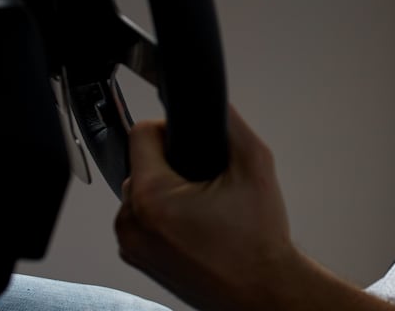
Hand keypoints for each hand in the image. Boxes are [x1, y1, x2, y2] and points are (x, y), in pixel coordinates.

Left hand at [114, 106, 298, 310]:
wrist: (263, 292)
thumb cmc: (259, 241)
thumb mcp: (255, 166)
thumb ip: (229, 124)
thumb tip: (213, 102)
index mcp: (152, 198)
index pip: (140, 134)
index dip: (170, 130)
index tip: (195, 146)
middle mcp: (131, 224)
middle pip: (140, 164)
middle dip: (172, 165)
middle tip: (209, 184)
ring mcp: (132, 247)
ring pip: (141, 192)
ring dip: (168, 191)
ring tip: (206, 208)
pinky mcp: (138, 260)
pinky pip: (143, 220)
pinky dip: (165, 216)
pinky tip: (198, 227)